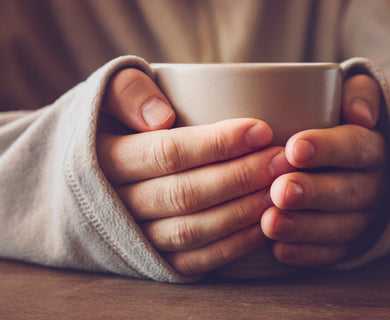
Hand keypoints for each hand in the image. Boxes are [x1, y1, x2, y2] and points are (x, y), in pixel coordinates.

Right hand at [97, 68, 294, 275]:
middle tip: (281, 160)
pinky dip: (230, 247)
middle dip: (240, 177)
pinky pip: (192, 260)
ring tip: (279, 189)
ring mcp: (134, 238)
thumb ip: (128, 92)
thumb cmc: (109, 127)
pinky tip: (262, 226)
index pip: (169, 153)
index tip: (261, 131)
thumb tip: (161, 117)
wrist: (80, 181)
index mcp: (105, 159)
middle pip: (186, 194)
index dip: (218, 144)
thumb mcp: (104, 95)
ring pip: (192, 231)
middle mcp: (116, 205)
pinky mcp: (151, 260)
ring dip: (241, 212)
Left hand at [261, 75, 389, 266]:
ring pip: (341, 226)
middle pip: (349, 191)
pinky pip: (335, 253)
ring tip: (271, 223)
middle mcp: (376, 185)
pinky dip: (309, 254)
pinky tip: (280, 251)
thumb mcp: (360, 96)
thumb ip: (359, 92)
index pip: (356, 146)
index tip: (294, 149)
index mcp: (376, 148)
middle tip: (279, 190)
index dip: (327, 148)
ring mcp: (366, 217)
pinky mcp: (354, 243)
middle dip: (313, 192)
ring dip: (306, 228)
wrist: (370, 166)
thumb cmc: (345, 124)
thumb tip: (358, 113)